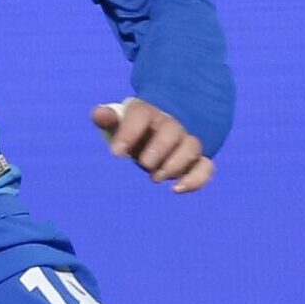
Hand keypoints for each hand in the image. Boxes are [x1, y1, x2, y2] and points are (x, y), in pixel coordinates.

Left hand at [92, 97, 214, 193]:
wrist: (156, 136)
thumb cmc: (132, 131)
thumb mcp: (117, 125)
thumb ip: (106, 119)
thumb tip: (99, 114)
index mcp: (147, 114)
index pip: (141, 114)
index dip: (130, 132)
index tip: (116, 153)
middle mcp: (169, 125)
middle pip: (172, 130)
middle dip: (160, 147)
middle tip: (144, 164)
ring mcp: (185, 143)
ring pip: (192, 146)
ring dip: (176, 163)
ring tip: (155, 177)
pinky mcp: (196, 161)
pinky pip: (205, 167)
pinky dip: (196, 179)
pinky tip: (176, 189)